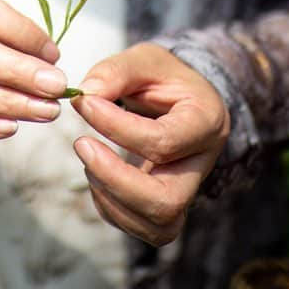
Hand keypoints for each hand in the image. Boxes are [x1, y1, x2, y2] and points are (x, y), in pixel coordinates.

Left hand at [71, 42, 229, 245]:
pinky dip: (109, 206)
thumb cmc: (161, 77)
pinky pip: (141, 228)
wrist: (178, 98)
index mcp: (206, 121)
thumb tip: (85, 93)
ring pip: (156, 225)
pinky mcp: (169, 208)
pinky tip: (96, 171)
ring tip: (89, 155)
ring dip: (109, 195)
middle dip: (114, 179)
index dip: (116, 127)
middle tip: (82, 144)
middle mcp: (203, 164)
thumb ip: (115, 71)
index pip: (162, 142)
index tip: (84, 103)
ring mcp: (188, 190)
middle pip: (165, 201)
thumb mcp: (144, 59)